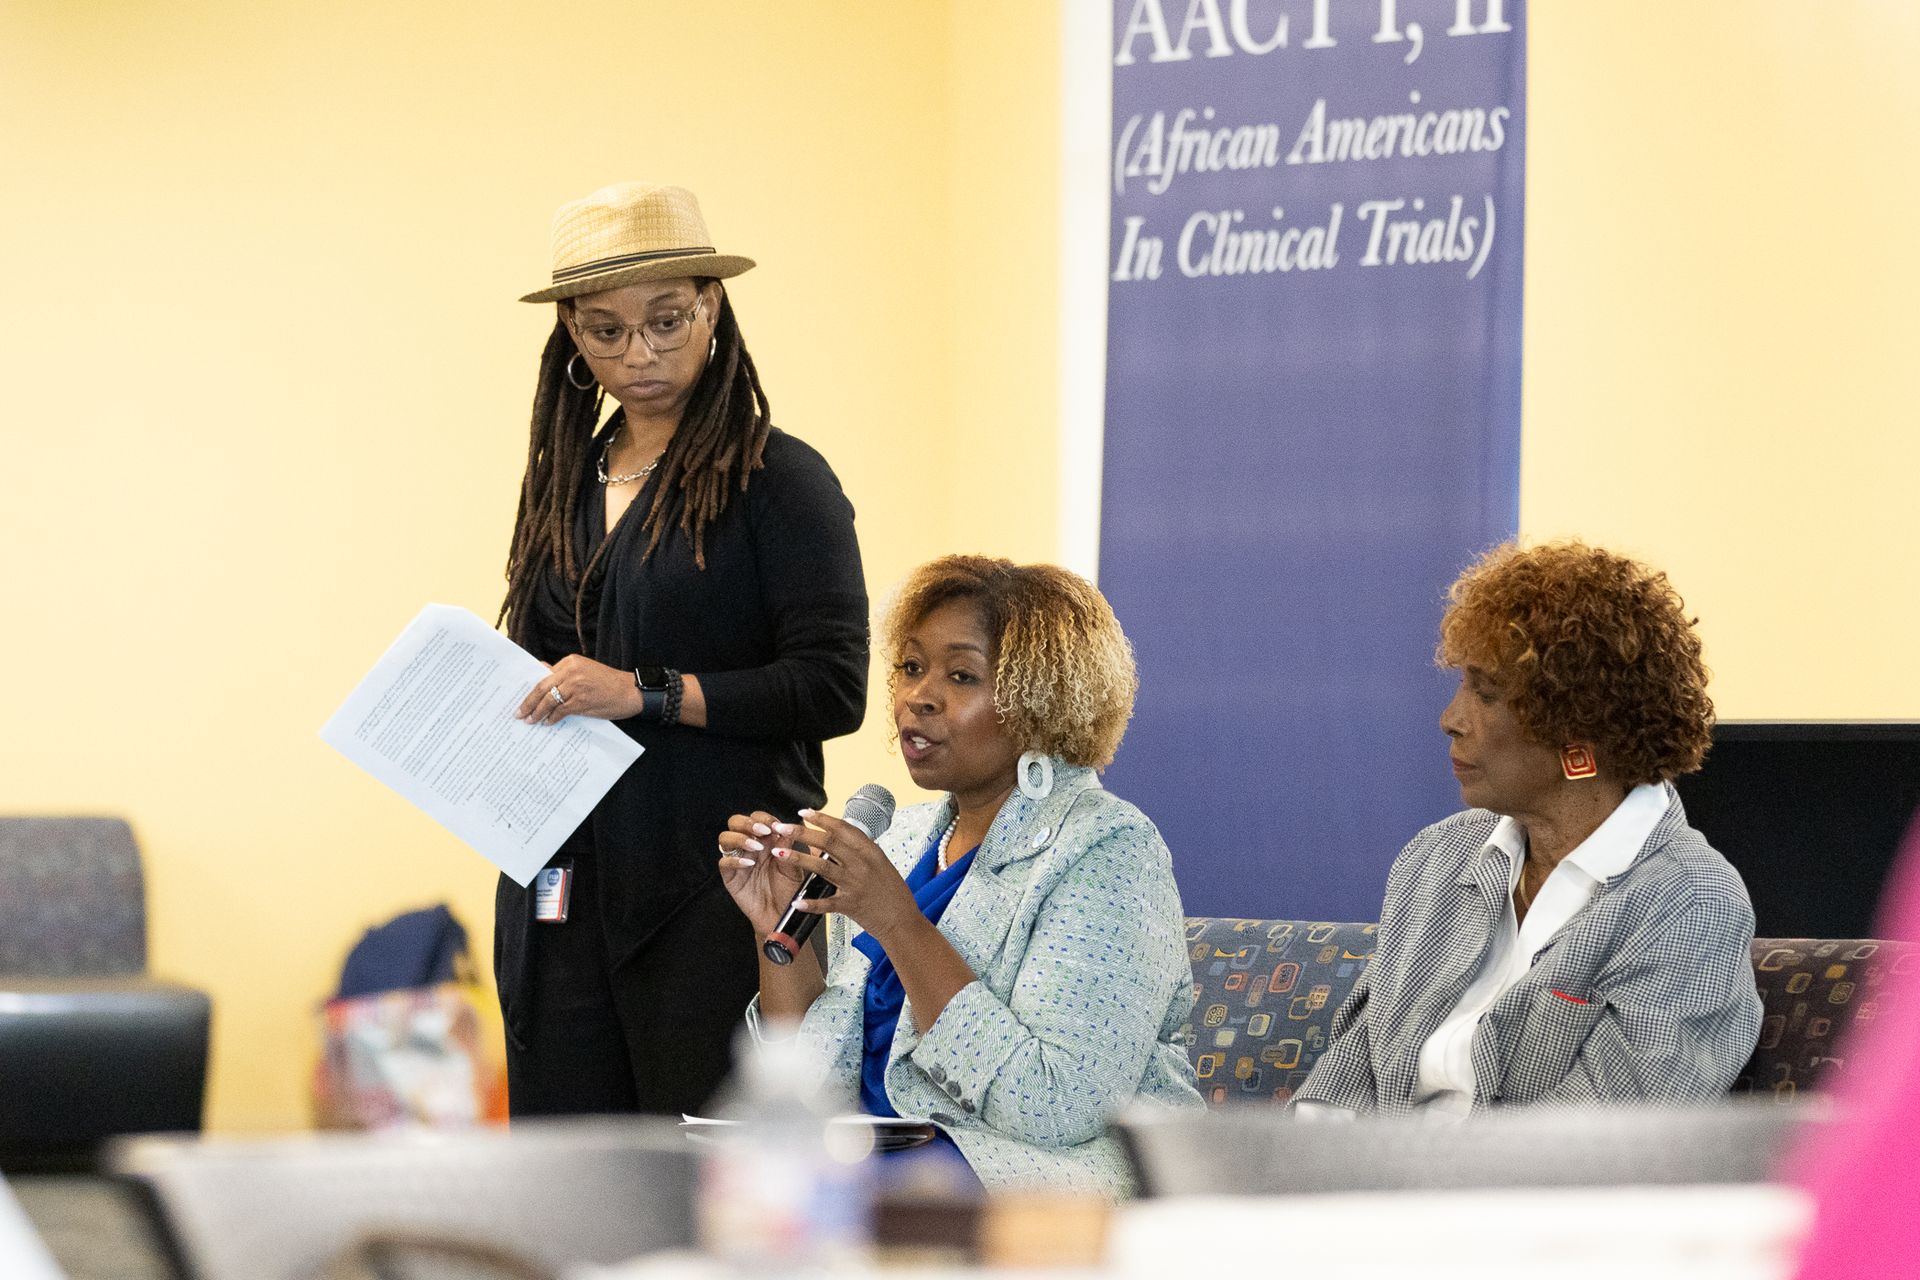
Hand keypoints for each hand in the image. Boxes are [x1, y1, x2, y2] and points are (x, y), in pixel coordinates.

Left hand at [516, 654, 644, 724]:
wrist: (630, 691)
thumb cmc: (609, 683)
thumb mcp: (586, 671)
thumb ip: (566, 675)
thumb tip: (544, 682)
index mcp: (571, 661)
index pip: (543, 674)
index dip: (531, 688)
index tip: (522, 697)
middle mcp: (571, 671)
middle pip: (541, 687)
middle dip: (528, 702)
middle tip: (519, 713)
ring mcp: (575, 686)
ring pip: (548, 700)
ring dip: (537, 712)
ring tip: (530, 721)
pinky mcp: (580, 701)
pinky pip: (560, 711)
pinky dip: (552, 718)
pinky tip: (548, 723)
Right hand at [716, 811, 810, 936]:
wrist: (783, 915)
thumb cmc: (790, 891)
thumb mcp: (794, 867)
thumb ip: (789, 847)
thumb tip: (785, 827)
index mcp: (767, 840)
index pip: (758, 818)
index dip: (764, 818)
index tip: (775, 826)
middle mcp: (750, 847)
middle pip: (736, 822)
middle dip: (747, 823)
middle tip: (761, 831)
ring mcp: (738, 860)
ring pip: (725, 838)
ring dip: (740, 838)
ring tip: (755, 847)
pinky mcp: (730, 876)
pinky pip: (724, 862)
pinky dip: (734, 860)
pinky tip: (748, 864)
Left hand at [768, 809, 921, 945]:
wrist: (903, 921)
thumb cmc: (892, 892)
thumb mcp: (880, 864)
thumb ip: (859, 851)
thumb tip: (835, 838)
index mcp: (871, 851)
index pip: (843, 828)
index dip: (822, 819)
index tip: (804, 812)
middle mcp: (863, 864)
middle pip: (828, 842)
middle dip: (802, 833)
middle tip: (782, 827)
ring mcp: (856, 884)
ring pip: (822, 867)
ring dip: (798, 858)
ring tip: (779, 852)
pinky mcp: (851, 905)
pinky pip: (826, 903)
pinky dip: (811, 902)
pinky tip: (797, 901)